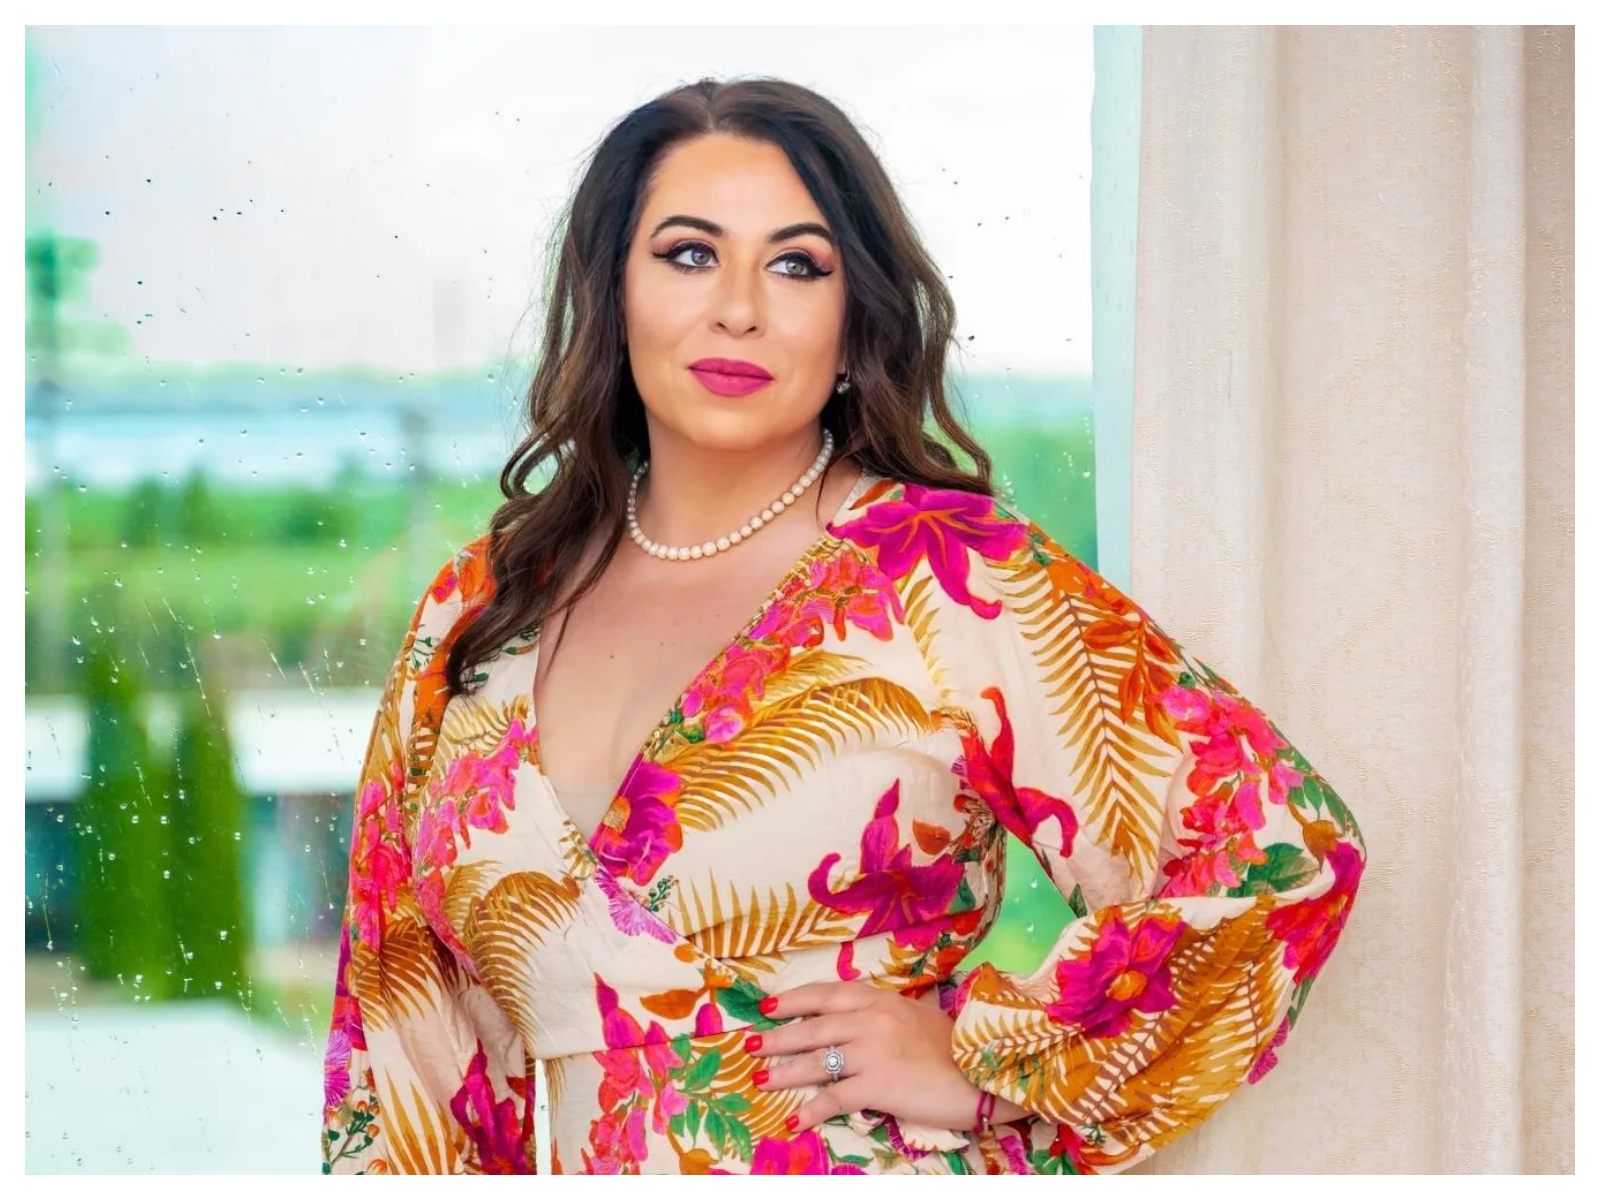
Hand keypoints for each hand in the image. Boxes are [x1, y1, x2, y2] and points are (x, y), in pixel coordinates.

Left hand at [746, 980, 1024, 1133]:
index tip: (770, 1005)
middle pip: (813, 1025)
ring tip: (760, 1079)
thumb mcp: (918, 1015)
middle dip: (778, 1035)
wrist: (986, 1068)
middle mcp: (872, 1019)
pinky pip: (835, 1097)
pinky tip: (794, 1119)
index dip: (795, 999)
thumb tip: (860, 1017)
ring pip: (817, 1060)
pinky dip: (811, 1109)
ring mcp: (873, 1051)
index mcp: (881, 999)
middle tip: (749, 1042)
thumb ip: (886, 1014)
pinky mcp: (879, 1084)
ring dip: (784, 1071)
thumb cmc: (957, 1045)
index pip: (827, 993)